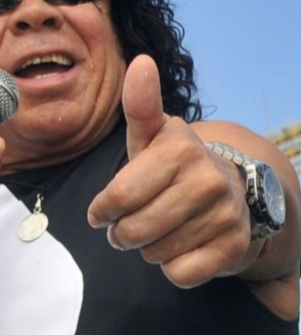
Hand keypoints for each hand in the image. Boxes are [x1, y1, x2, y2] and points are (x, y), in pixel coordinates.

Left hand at [87, 55, 252, 287]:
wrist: (231, 191)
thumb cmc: (172, 165)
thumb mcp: (151, 136)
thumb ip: (140, 104)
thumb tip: (141, 61)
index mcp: (179, 147)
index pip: (117, 196)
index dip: (102, 210)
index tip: (100, 212)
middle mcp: (207, 178)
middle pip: (133, 230)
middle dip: (121, 233)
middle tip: (125, 226)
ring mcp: (225, 213)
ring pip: (154, 252)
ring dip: (146, 248)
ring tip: (155, 230)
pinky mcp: (234, 246)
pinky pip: (180, 273)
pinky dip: (171, 266)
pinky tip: (180, 245)